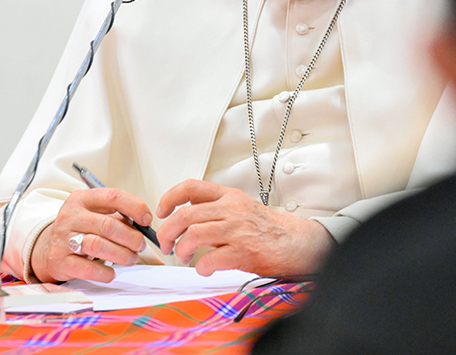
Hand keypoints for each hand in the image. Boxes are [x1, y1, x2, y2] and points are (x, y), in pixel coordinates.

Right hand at [30, 188, 151, 283]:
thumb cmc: (79, 230)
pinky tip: (111, 273)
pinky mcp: (60, 261)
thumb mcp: (95, 214)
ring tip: (130, 259)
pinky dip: (104, 272)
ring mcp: (64, 239)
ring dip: (121, 254)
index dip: (135, 207)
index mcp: (83, 199)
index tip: (147, 220)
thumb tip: (146, 226)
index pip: (113, 197)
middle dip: (131, 238)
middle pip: (108, 225)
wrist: (46, 249)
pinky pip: (87, 268)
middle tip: (140, 246)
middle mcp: (71, 216)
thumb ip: (117, 216)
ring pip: (98, 245)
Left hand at [156, 180, 333, 276]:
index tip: (161, 211)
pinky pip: (209, 260)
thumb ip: (215, 208)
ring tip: (183, 257)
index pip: (191, 187)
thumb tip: (186, 213)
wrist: (294, 242)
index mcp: (229, 196)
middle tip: (166, 244)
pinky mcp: (242, 251)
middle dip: (167, 233)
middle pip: (185, 216)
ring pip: (193, 236)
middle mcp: (231, 210)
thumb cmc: (267, 228)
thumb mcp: (241, 207)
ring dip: (181, 250)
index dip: (170, 198)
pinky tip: (204, 268)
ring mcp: (236, 230)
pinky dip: (201, 267)